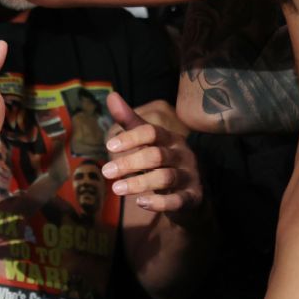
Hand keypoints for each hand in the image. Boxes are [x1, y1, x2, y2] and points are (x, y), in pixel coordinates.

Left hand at [100, 93, 202, 212]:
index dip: (131, 138)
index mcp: (170, 138)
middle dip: (129, 163)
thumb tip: (111, 95)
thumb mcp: (148, 141)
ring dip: (139, 183)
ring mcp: (189, 176)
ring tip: (116, 189)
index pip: (152, 132)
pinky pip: (178, 200)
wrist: (191, 191)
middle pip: (156, 155)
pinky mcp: (192, 197)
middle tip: (106, 172)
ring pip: (165, 177)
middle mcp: (182, 154)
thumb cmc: (164, 161)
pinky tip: (140, 203)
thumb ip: (130, 121)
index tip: (109, 146)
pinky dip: (159, 203)